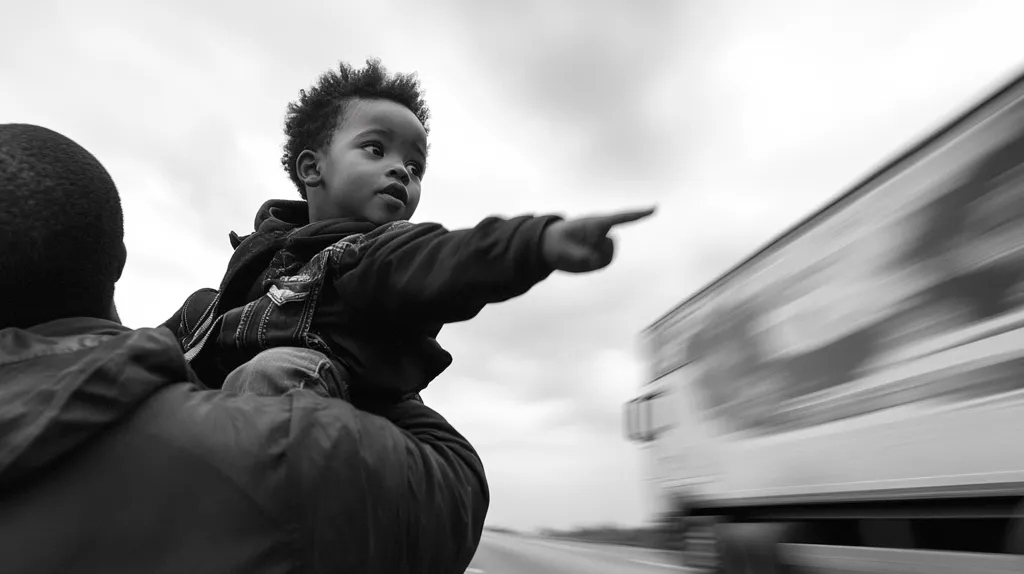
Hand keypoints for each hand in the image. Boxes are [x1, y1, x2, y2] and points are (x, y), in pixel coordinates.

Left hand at [541, 207, 655, 272]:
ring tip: (575, 254)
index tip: (654, 208)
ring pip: (607, 257)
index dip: (638, 213)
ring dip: (593, 260)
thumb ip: (578, 256)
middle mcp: (602, 232)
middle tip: (573, 251)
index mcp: (595, 223)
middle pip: (610, 247)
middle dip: (596, 253)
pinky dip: (592, 265)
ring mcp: (602, 243)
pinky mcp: (600, 254)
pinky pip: (602, 264)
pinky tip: (580, 259)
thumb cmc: (555, 242)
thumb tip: (594, 260)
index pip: (620, 217)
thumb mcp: (562, 248)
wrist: (549, 246)